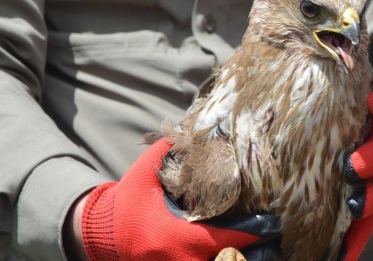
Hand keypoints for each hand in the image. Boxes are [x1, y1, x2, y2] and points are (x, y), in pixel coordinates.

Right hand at [77, 138, 279, 260]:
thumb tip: (192, 125)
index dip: (250, 233)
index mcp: (174, 237)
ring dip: (236, 258)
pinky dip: (221, 260)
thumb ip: (167, 149)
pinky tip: (234, 251)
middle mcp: (178, 260)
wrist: (103, 234)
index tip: (270, 225)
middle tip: (269, 234)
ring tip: (260, 245)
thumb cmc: (126, 202)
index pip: (223, 240)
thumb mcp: (144, 174)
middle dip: (248, 251)